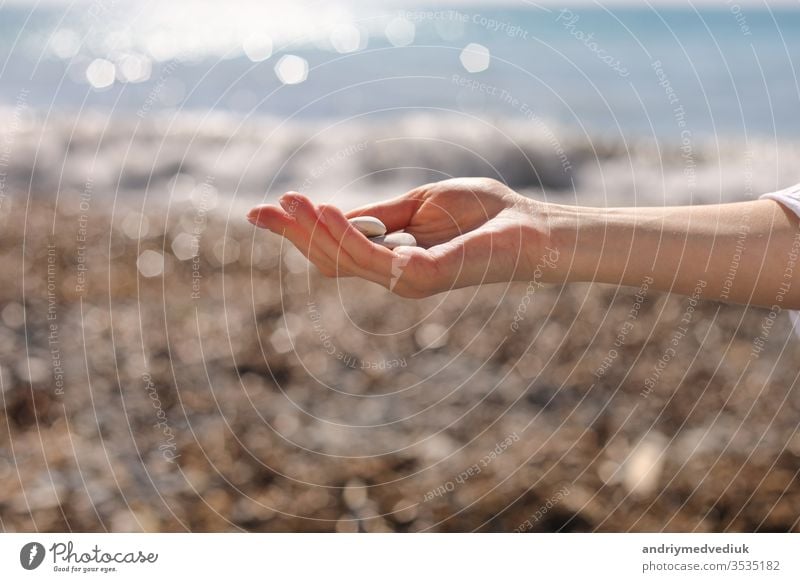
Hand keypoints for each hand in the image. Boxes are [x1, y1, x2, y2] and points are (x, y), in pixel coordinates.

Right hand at [247, 178, 553, 297]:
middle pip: (330, 259)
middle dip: (294, 235)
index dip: (300, 232)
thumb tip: (332, 214)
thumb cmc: (483, 212)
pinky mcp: (420, 276)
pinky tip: (324, 211)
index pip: (336, 248)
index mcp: (393, 256)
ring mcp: (406, 280)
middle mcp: (394, 275)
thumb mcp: (419, 203)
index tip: (263, 211)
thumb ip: (379, 214)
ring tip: (290, 203)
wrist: (530, 226)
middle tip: (258, 210)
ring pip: (343, 259)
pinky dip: (344, 233)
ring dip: (312, 231)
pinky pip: (370, 256)